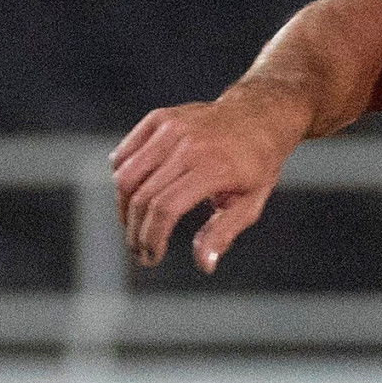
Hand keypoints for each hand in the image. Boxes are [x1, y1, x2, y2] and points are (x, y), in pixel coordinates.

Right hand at [110, 85, 304, 272]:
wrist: (259, 117)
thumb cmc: (256, 167)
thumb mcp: (250, 204)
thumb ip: (223, 233)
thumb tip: (204, 266)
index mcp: (213, 167)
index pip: (166, 208)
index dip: (152, 237)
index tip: (151, 257)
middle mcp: (188, 144)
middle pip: (143, 196)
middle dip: (136, 231)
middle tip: (140, 251)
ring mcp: (171, 127)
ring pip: (126, 175)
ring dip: (123, 209)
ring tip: (134, 228)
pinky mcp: (158, 119)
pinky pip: (125, 155)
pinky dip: (122, 180)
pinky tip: (133, 199)